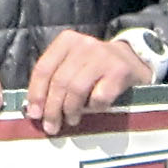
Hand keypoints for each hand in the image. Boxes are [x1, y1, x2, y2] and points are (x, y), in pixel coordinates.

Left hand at [23, 31, 150, 137]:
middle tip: (51, 126)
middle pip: (60, 81)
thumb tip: (35, 110)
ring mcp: (103, 57)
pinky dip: (94, 108)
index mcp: (67, 41)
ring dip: (70, 110)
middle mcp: (84, 45)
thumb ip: (54, 80)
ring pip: (77, 89)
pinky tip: (95, 109)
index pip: (44, 68)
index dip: (37, 94)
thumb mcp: (72, 64)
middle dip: (52, 109)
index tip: (34, 115)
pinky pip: (99, 97)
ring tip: (71, 120)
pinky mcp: (120, 71)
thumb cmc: (95, 68)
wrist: (133, 60)